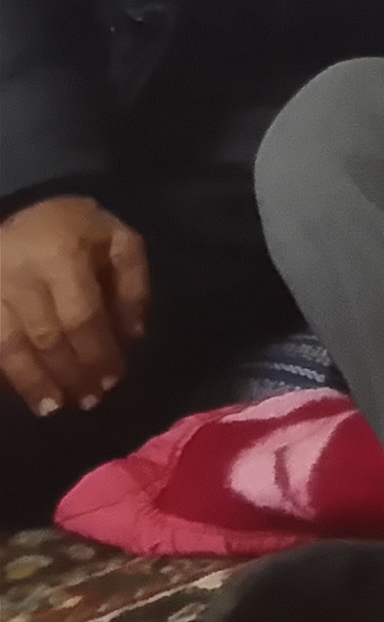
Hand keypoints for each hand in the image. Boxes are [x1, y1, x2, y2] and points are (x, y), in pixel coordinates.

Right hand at [0, 197, 147, 416]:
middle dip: (71, 373)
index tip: (112, 379)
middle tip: (89, 401)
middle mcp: (21, 274)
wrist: (19, 214)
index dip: (97, 352)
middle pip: (47, 336)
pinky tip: (26, 392)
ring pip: (11, 347)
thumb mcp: (117, 240)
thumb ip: (131, 283)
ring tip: (55, 408)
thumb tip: (133, 335)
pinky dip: (9, 373)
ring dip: (35, 383)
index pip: (82, 315)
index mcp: (63, 254)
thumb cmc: (76, 230)